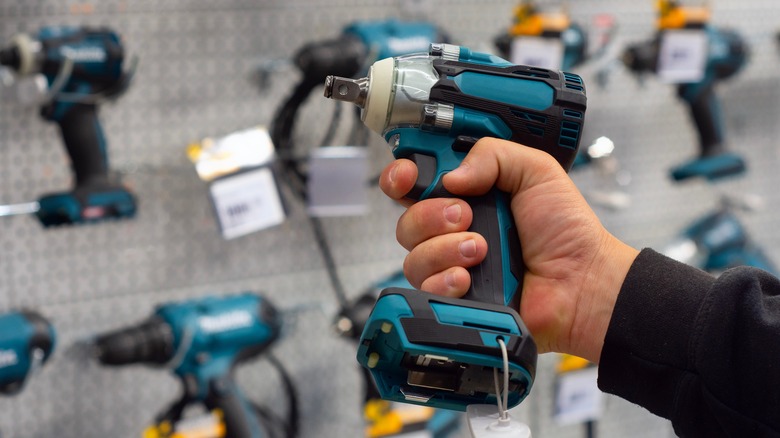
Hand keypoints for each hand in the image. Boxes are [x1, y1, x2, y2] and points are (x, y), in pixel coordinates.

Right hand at [379, 138, 638, 362]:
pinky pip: (425, 288)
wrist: (581, 283)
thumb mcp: (537, 171)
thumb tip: (450, 176)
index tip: (408, 176)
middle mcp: (454, 230)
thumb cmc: (567, 232)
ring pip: (413, 255)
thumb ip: (493, 155)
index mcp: (469, 195)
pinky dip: (446, 280)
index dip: (402, 177)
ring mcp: (452, 264)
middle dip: (431, 214)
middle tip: (466, 215)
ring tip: (481, 250)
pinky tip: (469, 279)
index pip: (415, 182)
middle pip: (407, 219)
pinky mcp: (455, 296)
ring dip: (445, 249)